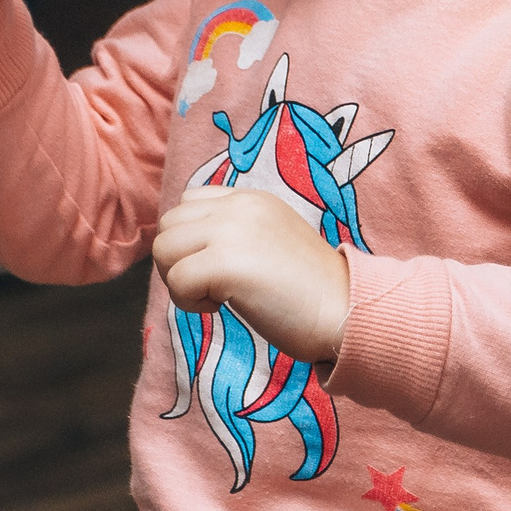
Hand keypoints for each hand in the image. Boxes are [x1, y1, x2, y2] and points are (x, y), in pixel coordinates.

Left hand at [151, 189, 351, 361]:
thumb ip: (237, 233)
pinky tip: (222, 308)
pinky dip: (189, 303)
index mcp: (251, 199)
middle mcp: (238, 206)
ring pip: (164, 249)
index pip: (188, 202)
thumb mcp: (272, 241)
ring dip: (179, 281)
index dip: (190, 240)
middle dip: (177, 261)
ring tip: (214, 297)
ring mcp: (231, 231)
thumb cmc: (312, 290)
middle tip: (209, 287)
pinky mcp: (225, 263)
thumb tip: (192, 252)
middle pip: (168, 224)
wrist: (346, 311)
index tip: (216, 268)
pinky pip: (176, 281)